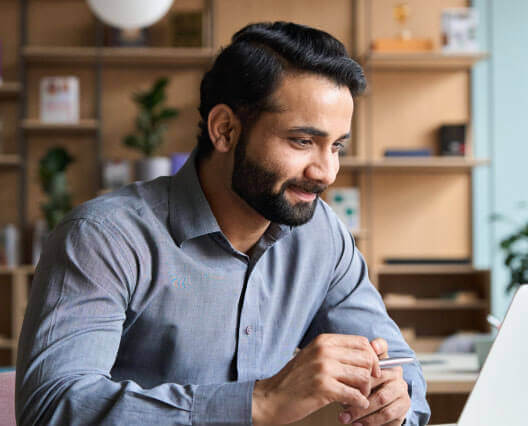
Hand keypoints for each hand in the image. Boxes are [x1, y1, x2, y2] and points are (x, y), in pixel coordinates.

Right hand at [252, 333, 381, 424]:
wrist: (270, 398)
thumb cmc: (294, 380)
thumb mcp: (314, 358)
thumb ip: (339, 353)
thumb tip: (373, 349)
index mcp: (323, 341)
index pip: (362, 343)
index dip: (372, 358)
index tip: (371, 371)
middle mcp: (324, 351)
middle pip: (366, 359)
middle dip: (370, 376)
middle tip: (363, 388)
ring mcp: (324, 368)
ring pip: (363, 377)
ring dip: (365, 391)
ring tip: (356, 398)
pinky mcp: (323, 388)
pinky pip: (355, 395)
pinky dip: (359, 403)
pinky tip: (352, 405)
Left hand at [338, 338, 410, 424]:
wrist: (380, 408)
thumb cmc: (364, 388)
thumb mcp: (356, 377)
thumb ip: (352, 368)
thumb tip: (345, 365)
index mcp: (383, 359)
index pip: (381, 347)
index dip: (375, 349)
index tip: (364, 354)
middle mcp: (395, 372)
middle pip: (378, 378)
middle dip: (357, 391)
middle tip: (340, 401)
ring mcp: (401, 389)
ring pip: (381, 398)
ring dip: (361, 410)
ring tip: (345, 417)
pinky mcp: (403, 407)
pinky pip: (387, 414)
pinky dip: (371, 421)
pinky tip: (357, 423)